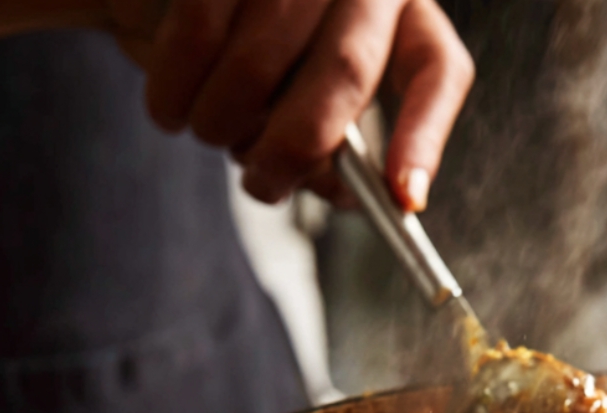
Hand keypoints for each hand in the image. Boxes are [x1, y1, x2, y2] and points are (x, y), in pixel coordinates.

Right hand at [135, 0, 473, 207]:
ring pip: (263, 58)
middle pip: (346, 70)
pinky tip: (169, 112)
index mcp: (398, 12)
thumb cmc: (243, 57)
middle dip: (298, 145)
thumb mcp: (299, 104)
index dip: (423, 138)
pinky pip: (198, 31)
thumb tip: (346, 193)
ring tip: (208, 132)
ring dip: (225, 121)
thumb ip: (330, 149)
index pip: (436, 69)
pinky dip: (177, 90)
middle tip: (263, 186)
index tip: (403, 201)